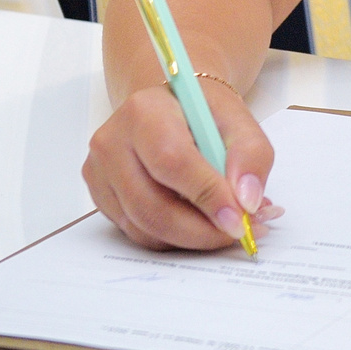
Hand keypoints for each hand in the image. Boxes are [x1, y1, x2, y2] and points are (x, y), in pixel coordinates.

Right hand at [84, 77, 283, 250]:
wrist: (170, 111)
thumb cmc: (201, 115)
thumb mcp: (238, 121)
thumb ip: (251, 155)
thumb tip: (246, 201)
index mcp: (144, 111)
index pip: (171, 161)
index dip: (206, 195)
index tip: (239, 220)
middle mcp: (112, 141)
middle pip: (151, 204)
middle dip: (200, 230)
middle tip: (238, 233)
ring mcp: (99, 171)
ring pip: (143, 226)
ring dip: (190, 238)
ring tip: (224, 228)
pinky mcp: (99, 195)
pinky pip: (136, 233)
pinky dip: (172, 238)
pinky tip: (197, 224)